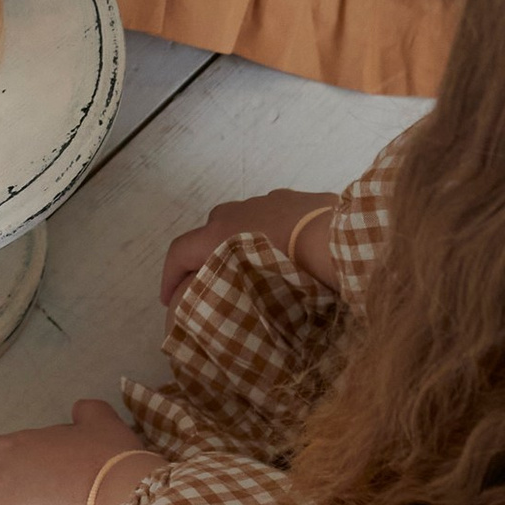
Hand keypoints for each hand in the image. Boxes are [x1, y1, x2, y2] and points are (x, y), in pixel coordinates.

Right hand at [159, 187, 338, 306]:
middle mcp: (234, 212)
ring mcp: (263, 200)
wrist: (338, 238)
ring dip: (237, 242)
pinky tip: (286, 250)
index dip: (168, 277)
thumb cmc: (290, 270)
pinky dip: (267, 232)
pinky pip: (269, 216)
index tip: (167, 300)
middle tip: (213, 285)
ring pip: (239, 222)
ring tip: (254, 267)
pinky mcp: (290, 197)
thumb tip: (214, 308)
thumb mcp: (250, 289)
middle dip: (205, 259)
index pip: (179, 252)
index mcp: (218, 233)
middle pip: (207, 234)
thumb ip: (226, 293)